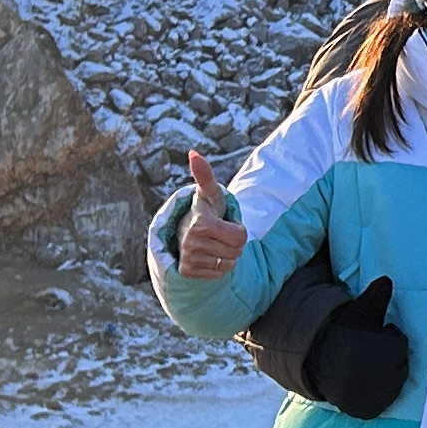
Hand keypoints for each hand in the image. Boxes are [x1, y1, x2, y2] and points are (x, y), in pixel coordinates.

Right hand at [175, 149, 244, 279]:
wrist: (185, 232)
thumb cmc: (205, 210)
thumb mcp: (210, 195)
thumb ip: (206, 176)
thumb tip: (193, 153)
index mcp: (201, 223)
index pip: (241, 237)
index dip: (238, 230)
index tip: (224, 223)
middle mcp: (191, 243)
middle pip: (236, 252)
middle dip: (234, 244)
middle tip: (219, 235)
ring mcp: (188, 259)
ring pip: (228, 265)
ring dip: (227, 256)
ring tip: (213, 244)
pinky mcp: (187, 272)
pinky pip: (219, 274)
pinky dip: (218, 267)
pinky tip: (207, 256)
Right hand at [304, 277, 409, 417]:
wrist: (314, 360)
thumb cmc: (340, 333)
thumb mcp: (359, 312)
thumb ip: (377, 297)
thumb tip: (388, 279)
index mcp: (395, 348)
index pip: (399, 342)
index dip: (385, 337)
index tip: (371, 337)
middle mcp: (393, 373)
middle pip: (398, 364)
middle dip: (386, 357)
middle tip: (366, 353)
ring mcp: (383, 394)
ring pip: (391, 384)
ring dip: (383, 376)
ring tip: (363, 368)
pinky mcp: (371, 410)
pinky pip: (379, 403)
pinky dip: (374, 396)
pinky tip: (362, 385)